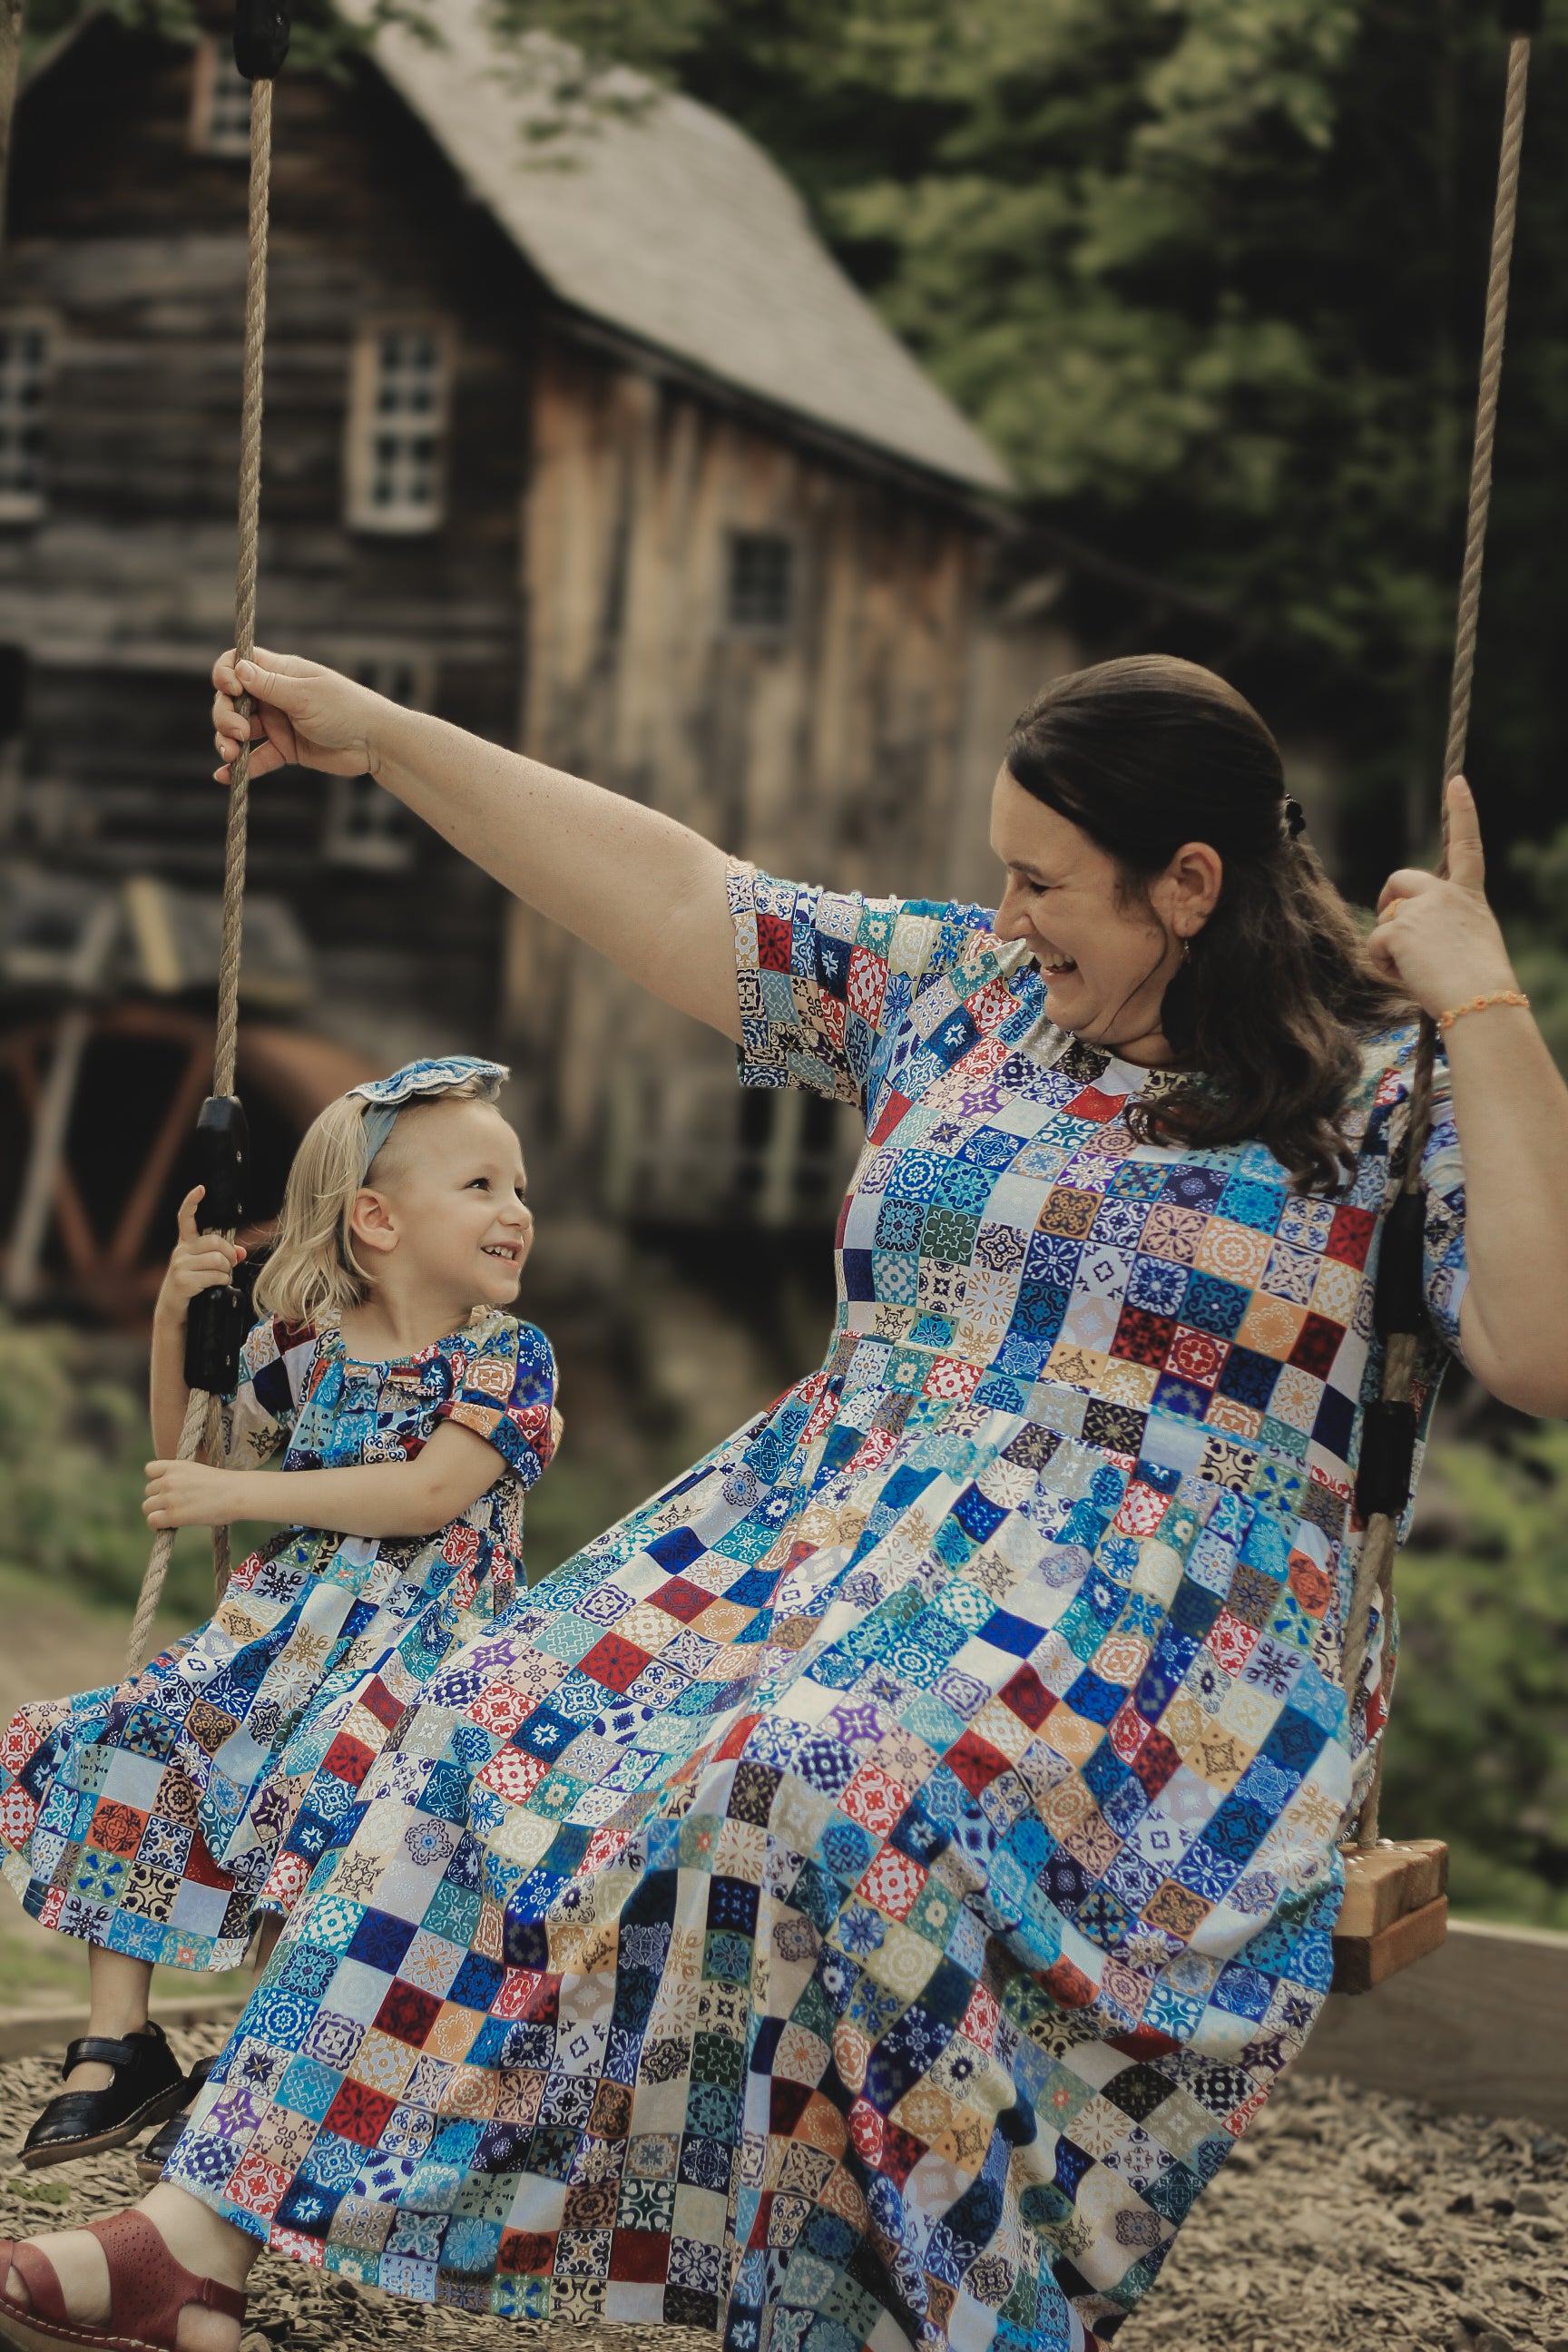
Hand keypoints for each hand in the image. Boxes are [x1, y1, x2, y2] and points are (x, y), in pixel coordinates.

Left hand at [143, 1458, 241, 1528]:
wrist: (236, 1494)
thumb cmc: (224, 1485)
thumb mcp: (198, 1471)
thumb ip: (181, 1477)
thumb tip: (171, 1492)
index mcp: (176, 1465)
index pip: (150, 1470)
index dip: (156, 1480)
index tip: (167, 1487)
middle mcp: (169, 1480)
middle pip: (148, 1491)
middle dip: (159, 1498)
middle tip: (175, 1505)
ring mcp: (169, 1497)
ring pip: (147, 1507)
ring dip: (158, 1512)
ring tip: (173, 1515)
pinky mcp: (173, 1515)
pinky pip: (152, 1521)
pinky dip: (158, 1524)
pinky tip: (169, 1524)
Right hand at [155, 1186, 244, 1328]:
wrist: (175, 1312)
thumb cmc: (193, 1288)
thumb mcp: (206, 1270)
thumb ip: (223, 1257)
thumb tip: (241, 1252)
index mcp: (185, 1244)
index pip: (186, 1218)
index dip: (192, 1202)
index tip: (201, 1189)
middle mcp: (180, 1251)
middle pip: (215, 1242)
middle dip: (228, 1255)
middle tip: (228, 1266)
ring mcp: (179, 1265)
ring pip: (218, 1260)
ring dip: (226, 1272)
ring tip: (220, 1279)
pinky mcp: (182, 1280)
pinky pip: (215, 1275)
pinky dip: (222, 1281)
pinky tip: (215, 1286)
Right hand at [211, 649, 385, 782]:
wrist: (376, 743)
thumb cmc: (346, 709)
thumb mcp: (305, 695)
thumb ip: (269, 686)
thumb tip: (237, 668)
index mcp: (280, 673)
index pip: (238, 664)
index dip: (226, 675)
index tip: (231, 690)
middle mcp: (274, 696)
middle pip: (232, 700)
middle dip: (225, 714)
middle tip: (238, 733)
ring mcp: (279, 723)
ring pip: (240, 730)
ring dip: (227, 740)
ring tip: (231, 755)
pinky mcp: (286, 749)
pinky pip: (257, 757)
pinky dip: (241, 767)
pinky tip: (225, 776)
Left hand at [1368, 776, 1517, 1020]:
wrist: (1482, 1001)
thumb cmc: (1480, 985)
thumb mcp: (1471, 942)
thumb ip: (1445, 926)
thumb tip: (1410, 935)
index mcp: (1469, 897)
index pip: (1466, 846)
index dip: (1462, 812)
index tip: (1457, 781)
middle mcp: (1445, 894)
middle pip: (1400, 881)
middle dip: (1388, 901)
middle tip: (1393, 932)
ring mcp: (1420, 908)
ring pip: (1385, 921)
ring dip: (1390, 948)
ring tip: (1418, 972)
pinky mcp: (1398, 928)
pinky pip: (1374, 945)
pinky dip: (1383, 965)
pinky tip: (1408, 976)